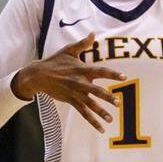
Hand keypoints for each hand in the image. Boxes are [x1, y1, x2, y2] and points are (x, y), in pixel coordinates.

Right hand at [11, 34, 125, 132]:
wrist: (38, 75)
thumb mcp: (69, 50)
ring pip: (90, 105)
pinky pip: (83, 113)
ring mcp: (75, 93)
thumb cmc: (55, 61)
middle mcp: (80, 82)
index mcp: (82, 69)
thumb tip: (93, 33)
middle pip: (97, 91)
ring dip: (101, 112)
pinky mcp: (71, 101)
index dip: (112, 74)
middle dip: (108, 97)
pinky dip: (92, 121)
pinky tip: (101, 128)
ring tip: (110, 119)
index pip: (101, 72)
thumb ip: (83, 43)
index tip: (123, 77)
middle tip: (118, 102)